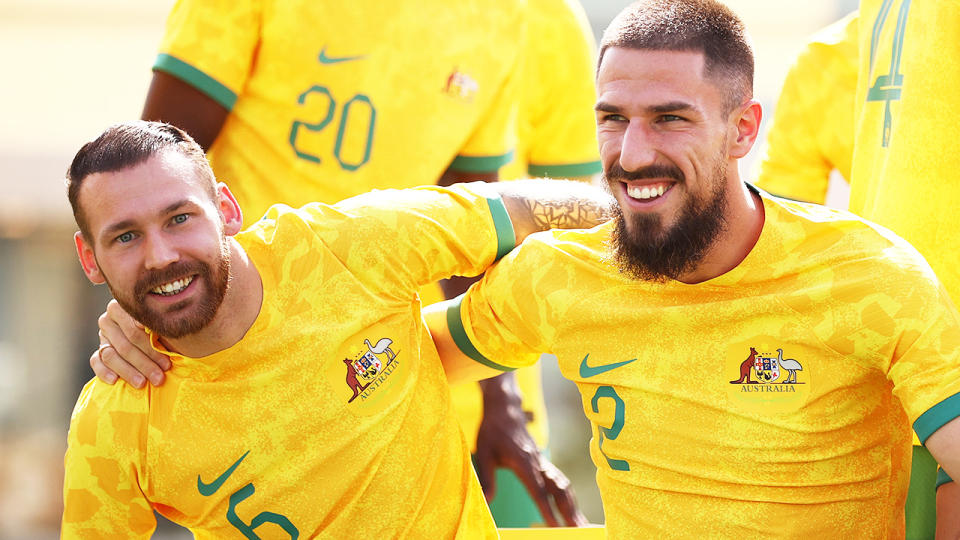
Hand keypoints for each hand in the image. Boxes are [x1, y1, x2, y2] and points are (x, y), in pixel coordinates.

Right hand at [89, 299, 170, 387]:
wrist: (155, 337)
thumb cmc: (164, 330)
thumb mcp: (163, 326)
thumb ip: (159, 327)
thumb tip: (156, 330)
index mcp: (125, 307)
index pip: (135, 330)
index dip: (152, 349)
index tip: (167, 363)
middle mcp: (109, 319)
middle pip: (125, 345)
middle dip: (144, 364)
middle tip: (159, 378)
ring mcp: (102, 335)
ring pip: (110, 355)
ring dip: (128, 371)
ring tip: (142, 383)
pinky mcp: (98, 351)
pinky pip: (96, 361)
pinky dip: (104, 371)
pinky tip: (114, 381)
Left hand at [475, 372, 586, 526]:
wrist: (505, 409)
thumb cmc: (492, 430)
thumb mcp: (483, 453)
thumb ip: (487, 478)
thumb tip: (486, 501)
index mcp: (524, 461)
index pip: (538, 490)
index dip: (547, 509)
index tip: (555, 526)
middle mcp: (538, 463)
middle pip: (558, 490)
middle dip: (569, 511)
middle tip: (580, 530)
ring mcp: (542, 462)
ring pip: (563, 485)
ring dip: (573, 505)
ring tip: (581, 525)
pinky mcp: (543, 463)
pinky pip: (560, 481)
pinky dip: (568, 496)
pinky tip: (573, 509)